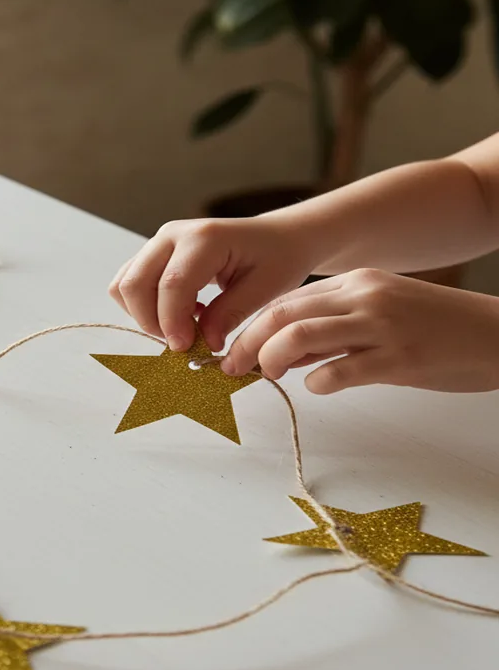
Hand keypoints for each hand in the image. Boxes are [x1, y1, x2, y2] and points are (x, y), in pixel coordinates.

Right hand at [109, 216, 318, 352]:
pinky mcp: (154, 253)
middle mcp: (173, 234)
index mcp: (205, 238)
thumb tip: (203, 342)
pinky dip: (145, 305)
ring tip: (181, 325)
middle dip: (151, 321)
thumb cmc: (278, 257)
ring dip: (144, 314)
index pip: (171, 284)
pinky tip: (179, 312)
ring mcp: (159, 242)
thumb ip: (230, 314)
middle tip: (182, 342)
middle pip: (135, 283)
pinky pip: (130, 283)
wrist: (278, 236)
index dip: (172, 322)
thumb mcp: (266, 288)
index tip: (185, 349)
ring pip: (124, 284)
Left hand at [220, 269, 498, 393]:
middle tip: (233, 369)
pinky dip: (318, 382)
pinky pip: (340, 370)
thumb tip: (282, 354)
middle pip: (281, 315)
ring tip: (269, 376)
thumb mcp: (378, 315)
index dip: (251, 328)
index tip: (234, 351)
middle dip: (248, 344)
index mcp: (356, 283)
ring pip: (299, 335)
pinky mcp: (400, 357)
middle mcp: (364, 297)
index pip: (286, 301)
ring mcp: (381, 325)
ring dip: (271, 359)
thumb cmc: (436, 330)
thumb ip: (331, 330)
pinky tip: (320, 385)